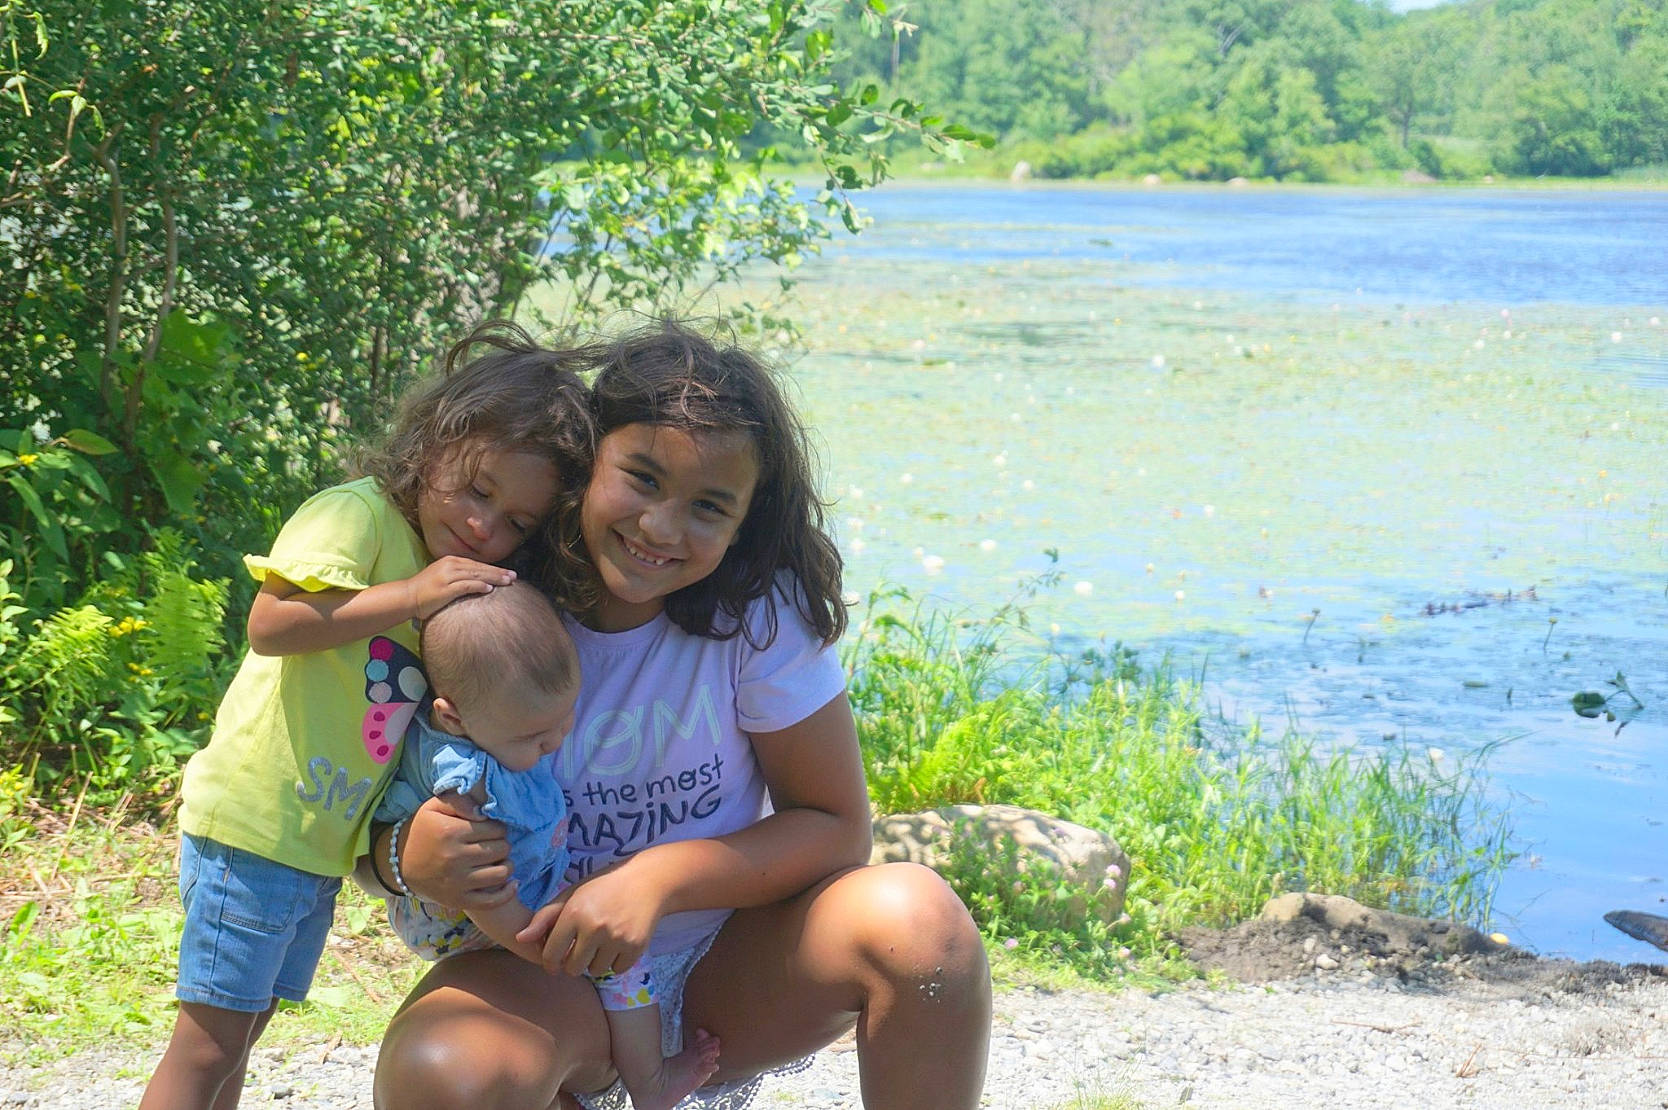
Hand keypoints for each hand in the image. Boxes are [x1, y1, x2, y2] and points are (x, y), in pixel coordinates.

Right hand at [401, 794, 516, 910]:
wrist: (399, 863)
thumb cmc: (423, 830)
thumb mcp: (435, 807)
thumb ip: (460, 801)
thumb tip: (484, 813)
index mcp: (450, 832)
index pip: (496, 829)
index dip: (498, 828)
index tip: (491, 831)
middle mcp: (454, 858)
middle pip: (501, 849)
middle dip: (502, 844)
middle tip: (493, 845)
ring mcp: (457, 882)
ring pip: (501, 873)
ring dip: (506, 865)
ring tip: (498, 861)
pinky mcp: (457, 901)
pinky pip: (492, 900)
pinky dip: (507, 892)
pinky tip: (511, 883)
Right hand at [405, 556, 515, 619]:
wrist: (407, 596)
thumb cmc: (426, 590)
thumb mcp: (443, 577)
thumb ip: (460, 576)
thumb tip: (479, 581)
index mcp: (451, 560)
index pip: (477, 564)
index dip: (493, 568)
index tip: (508, 573)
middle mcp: (450, 565)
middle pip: (480, 568)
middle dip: (498, 572)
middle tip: (514, 576)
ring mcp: (447, 576)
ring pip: (476, 575)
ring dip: (493, 578)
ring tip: (508, 582)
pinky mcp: (445, 588)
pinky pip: (465, 585)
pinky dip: (478, 586)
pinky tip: (489, 588)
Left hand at [519, 863, 661, 977]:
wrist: (648, 881)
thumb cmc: (604, 887)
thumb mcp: (573, 895)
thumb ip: (545, 918)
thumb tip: (519, 939)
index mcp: (574, 912)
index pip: (551, 954)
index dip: (551, 962)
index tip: (556, 961)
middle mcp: (594, 927)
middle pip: (573, 969)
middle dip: (574, 962)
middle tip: (583, 947)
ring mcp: (616, 938)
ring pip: (595, 971)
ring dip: (596, 962)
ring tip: (603, 941)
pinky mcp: (635, 947)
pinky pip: (616, 970)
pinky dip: (615, 962)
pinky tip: (619, 942)